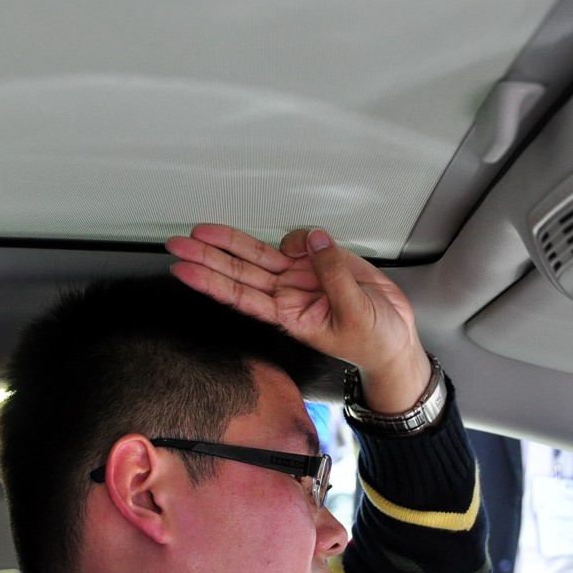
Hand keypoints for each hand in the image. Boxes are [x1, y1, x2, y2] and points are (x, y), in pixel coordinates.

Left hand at [166, 224, 431, 412]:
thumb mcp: (353, 315)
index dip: (211, 281)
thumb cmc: (372, 341)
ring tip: (200, 231)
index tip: (185, 270)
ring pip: (256, 255)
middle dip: (207, 257)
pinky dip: (299, 237)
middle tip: (177, 245)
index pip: (240, 296)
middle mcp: (287, 295)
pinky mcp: (317, 262)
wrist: (395, 337)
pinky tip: (312, 241)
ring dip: (229, 243)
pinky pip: (298, 241)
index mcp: (288, 315)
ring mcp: (300, 277)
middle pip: (238, 272)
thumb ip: (333, 276)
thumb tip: (314, 242)